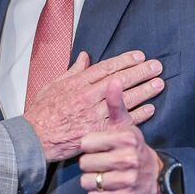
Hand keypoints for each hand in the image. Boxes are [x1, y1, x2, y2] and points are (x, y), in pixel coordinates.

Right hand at [24, 50, 163, 161]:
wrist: (35, 137)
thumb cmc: (42, 111)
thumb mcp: (53, 84)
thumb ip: (73, 70)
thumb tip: (85, 56)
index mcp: (77, 82)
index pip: (106, 67)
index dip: (125, 61)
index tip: (139, 56)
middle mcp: (87, 96)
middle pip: (119, 81)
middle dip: (140, 72)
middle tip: (157, 67)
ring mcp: (93, 114)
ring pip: (124, 100)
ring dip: (144, 91)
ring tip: (159, 84)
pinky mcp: (98, 131)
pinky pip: (122, 121)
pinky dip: (137, 115)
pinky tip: (150, 108)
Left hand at [78, 79, 161, 193]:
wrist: (154, 178)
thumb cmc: (131, 147)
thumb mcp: (125, 125)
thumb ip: (116, 104)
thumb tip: (113, 79)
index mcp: (126, 138)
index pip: (86, 143)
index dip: (89, 146)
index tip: (99, 146)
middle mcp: (129, 159)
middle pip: (85, 163)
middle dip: (90, 164)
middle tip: (102, 162)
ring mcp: (128, 180)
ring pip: (88, 181)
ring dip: (92, 180)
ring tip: (105, 175)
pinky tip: (107, 189)